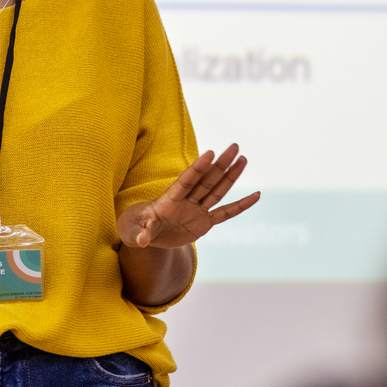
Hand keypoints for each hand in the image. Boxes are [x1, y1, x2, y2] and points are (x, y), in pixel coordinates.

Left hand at [119, 144, 259, 251]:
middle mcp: (185, 201)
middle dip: (220, 164)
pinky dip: (240, 206)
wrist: (142, 236)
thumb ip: (139, 234)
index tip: (209, 153)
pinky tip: (255, 196)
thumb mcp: (131, 232)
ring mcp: (196, 210)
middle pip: (206, 180)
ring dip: (230, 176)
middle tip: (234, 146)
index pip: (185, 182)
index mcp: (168, 200)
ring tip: (243, 159)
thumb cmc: (133, 229)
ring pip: (217, 191)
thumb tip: (142, 240)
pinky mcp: (203, 223)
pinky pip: (225, 213)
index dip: (197, 168)